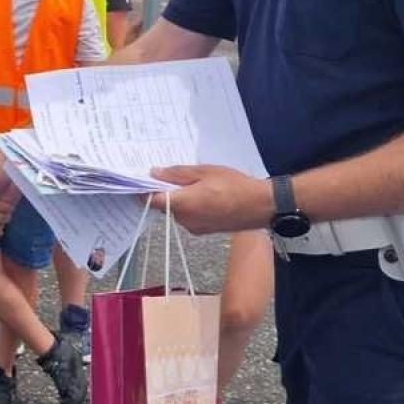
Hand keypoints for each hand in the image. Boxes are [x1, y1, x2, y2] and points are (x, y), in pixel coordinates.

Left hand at [149, 165, 270, 235]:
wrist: (260, 206)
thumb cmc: (233, 185)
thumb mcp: (204, 172)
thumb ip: (177, 174)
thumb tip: (154, 173)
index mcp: (181, 204)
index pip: (150, 201)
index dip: (144, 190)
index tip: (143, 179)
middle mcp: (184, 220)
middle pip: (164, 205)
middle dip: (166, 191)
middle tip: (177, 174)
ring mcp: (194, 228)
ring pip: (177, 211)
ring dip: (180, 199)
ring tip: (197, 183)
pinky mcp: (203, 231)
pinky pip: (189, 217)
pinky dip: (191, 207)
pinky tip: (206, 195)